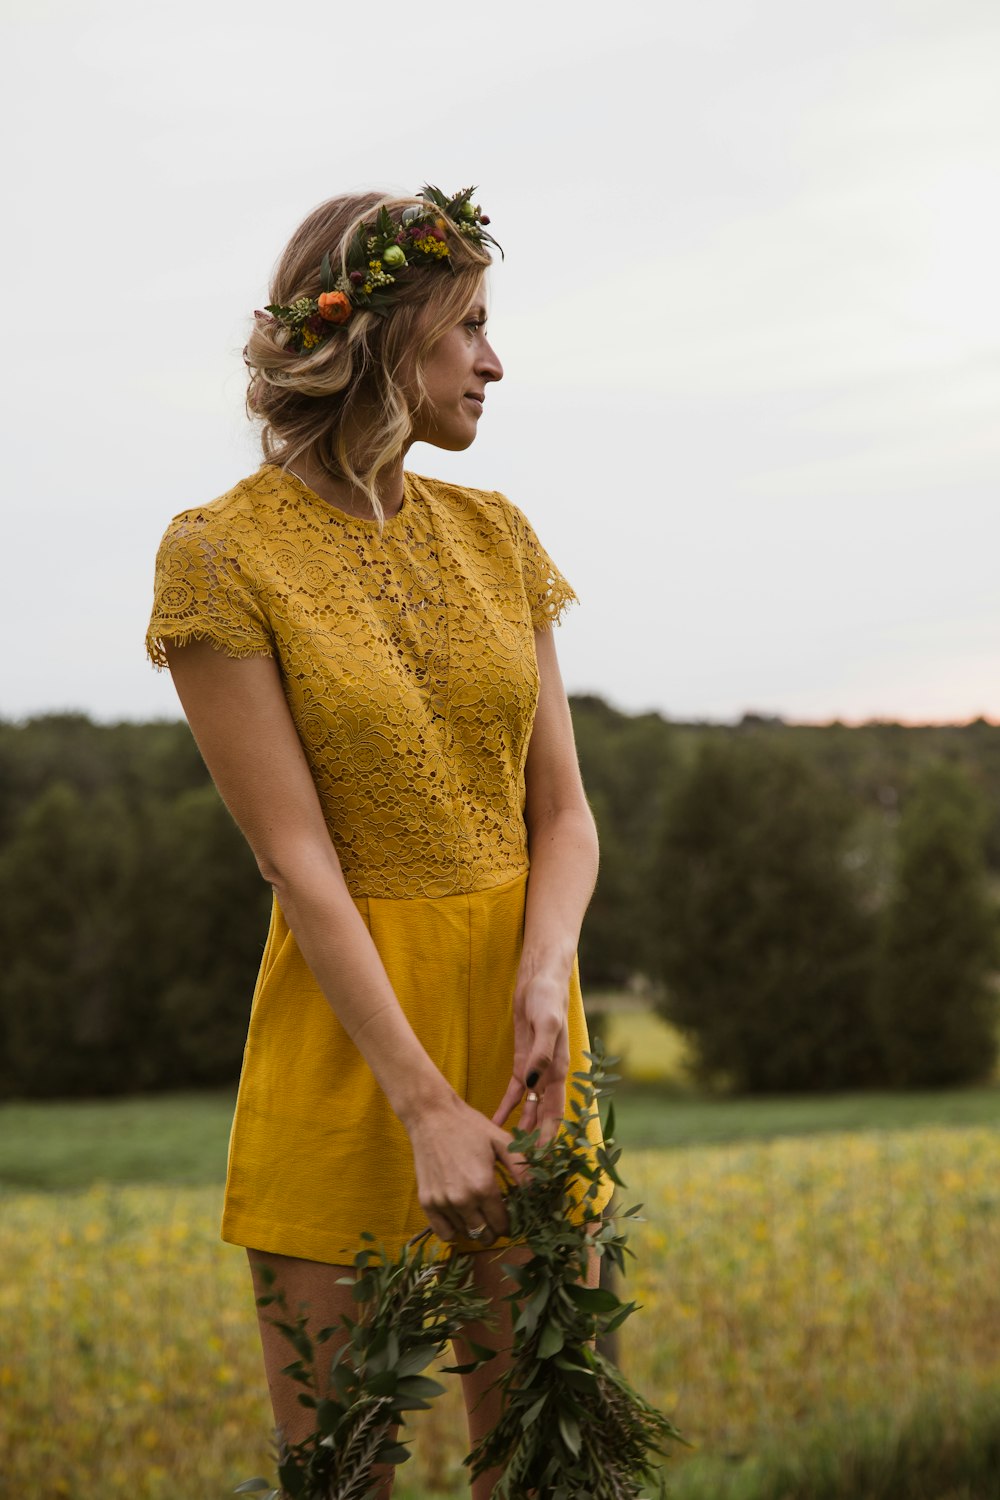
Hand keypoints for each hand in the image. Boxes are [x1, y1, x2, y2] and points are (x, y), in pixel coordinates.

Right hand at [405, 1092, 525, 1245]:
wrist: (431, 1115)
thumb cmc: (469, 1126)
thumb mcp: (501, 1141)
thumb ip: (522, 1167)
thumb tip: (539, 1190)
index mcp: (483, 1186)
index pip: (502, 1225)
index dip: (511, 1224)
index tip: (512, 1216)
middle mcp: (462, 1199)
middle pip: (485, 1235)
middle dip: (495, 1229)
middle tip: (496, 1214)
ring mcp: (442, 1202)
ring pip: (466, 1233)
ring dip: (475, 1227)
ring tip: (478, 1209)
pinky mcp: (426, 1202)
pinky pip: (443, 1233)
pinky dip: (453, 1230)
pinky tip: (460, 1216)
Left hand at [491, 971, 569, 1145]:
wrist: (540, 979)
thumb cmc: (548, 998)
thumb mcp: (546, 1023)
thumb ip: (540, 1053)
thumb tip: (534, 1084)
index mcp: (559, 1070)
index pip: (555, 1113)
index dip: (547, 1138)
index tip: (538, 1162)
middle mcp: (550, 1075)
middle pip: (543, 1117)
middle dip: (534, 1141)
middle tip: (519, 1167)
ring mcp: (536, 1070)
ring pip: (529, 1109)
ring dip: (519, 1129)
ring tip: (506, 1151)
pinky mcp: (522, 1062)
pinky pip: (515, 1093)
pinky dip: (507, 1108)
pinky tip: (495, 1122)